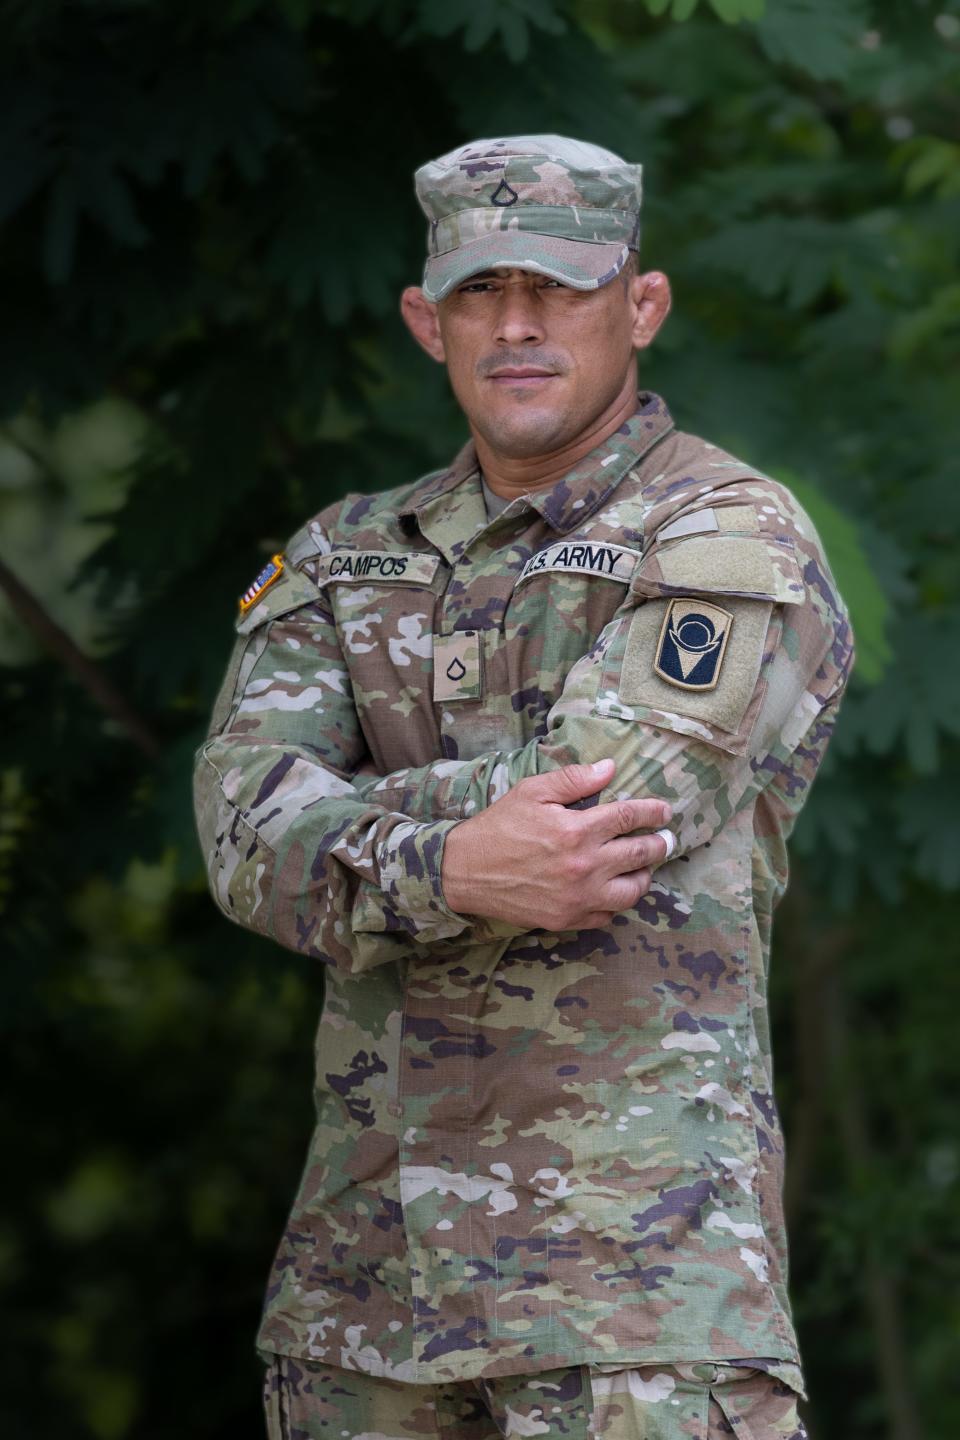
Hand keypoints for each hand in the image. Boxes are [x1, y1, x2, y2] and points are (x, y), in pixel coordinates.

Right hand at [441, 758, 672, 930]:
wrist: (465, 872)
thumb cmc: (498, 827)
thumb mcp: (532, 792)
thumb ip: (574, 780)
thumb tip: (610, 768)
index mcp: (577, 830)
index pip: (629, 817)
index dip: (652, 812)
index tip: (664, 811)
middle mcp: (584, 866)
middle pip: (639, 854)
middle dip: (659, 844)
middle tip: (667, 839)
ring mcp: (578, 897)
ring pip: (631, 891)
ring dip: (644, 877)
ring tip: (644, 868)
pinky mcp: (567, 919)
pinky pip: (606, 916)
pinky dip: (616, 903)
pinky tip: (614, 891)